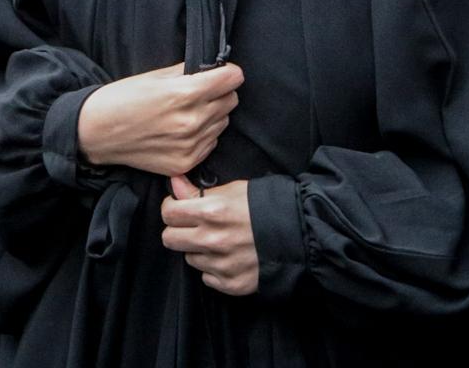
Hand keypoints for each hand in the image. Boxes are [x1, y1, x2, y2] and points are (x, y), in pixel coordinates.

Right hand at [76, 62, 242, 175]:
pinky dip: (203, 135)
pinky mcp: (186, 163)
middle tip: (200, 92)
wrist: (97, 134)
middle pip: (231, 100)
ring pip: (223, 122)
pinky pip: (211, 143)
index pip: (232, 79)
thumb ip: (188, 72)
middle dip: (220, 93)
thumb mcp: (155, 76)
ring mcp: (190, 145)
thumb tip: (213, 70)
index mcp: (184, 94)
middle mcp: (192, 121)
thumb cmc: (122, 99)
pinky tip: (182, 130)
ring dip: (212, 115)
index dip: (228, 73)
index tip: (222, 73)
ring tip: (187, 112)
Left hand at [161, 176, 258, 295]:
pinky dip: (214, 269)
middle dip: (178, 231)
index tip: (179, 208)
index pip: (168, 213)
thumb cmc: (266, 206)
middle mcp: (213, 240)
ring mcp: (222, 264)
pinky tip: (230, 257)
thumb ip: (198, 191)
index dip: (171, 208)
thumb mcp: (233, 189)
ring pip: (190, 259)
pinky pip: (207, 277)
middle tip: (192, 226)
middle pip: (170, 239)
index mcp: (212, 212)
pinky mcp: (231, 283)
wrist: (300, 234)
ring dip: (199, 250)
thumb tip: (174, 184)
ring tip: (220, 241)